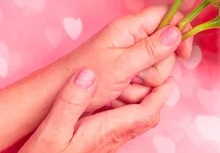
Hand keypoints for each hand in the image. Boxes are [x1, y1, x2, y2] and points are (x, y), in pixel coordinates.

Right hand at [19, 68, 173, 151]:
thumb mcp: (51, 130)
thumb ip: (70, 102)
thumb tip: (88, 74)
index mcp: (107, 131)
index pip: (147, 113)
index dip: (160, 94)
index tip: (168, 76)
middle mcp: (113, 138)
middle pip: (147, 118)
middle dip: (156, 97)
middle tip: (157, 75)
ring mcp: (107, 143)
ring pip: (136, 121)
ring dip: (141, 102)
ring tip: (139, 81)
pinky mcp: (99, 144)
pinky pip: (122, 124)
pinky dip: (126, 109)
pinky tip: (112, 99)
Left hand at [55, 5, 192, 111]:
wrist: (59, 95)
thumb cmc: (85, 76)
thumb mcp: (122, 63)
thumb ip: (151, 48)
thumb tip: (177, 31)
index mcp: (130, 27)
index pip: (167, 15)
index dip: (180, 30)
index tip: (184, 52)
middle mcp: (132, 38)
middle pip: (166, 47)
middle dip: (158, 67)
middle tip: (137, 76)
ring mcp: (131, 56)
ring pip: (158, 68)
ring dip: (146, 83)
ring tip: (124, 87)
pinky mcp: (128, 73)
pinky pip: (146, 83)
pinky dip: (137, 91)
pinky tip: (122, 94)